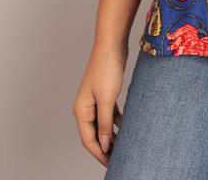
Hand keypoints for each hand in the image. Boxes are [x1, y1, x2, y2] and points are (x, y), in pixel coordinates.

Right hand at [73, 41, 127, 165]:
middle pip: (94, 133)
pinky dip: (116, 121)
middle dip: (105, 147)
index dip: (99, 153)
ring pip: (102, 124)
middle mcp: (85, 106)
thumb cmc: (107, 68)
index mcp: (81, 110)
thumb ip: (105, 123)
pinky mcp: (105, 93)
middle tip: (117, 159)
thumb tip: (104, 144)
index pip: (88, 139)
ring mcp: (95, 100)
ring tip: (122, 146)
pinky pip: (109, 113)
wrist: (111, 44)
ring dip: (111, 135)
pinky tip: (125, 127)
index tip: (111, 164)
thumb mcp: (107, 99)